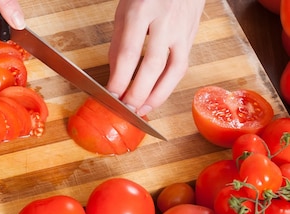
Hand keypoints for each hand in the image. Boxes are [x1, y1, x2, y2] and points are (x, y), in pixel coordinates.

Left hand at [106, 0, 204, 115]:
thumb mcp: (124, 11)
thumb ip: (119, 44)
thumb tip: (115, 77)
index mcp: (141, 11)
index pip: (129, 53)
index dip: (119, 79)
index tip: (111, 96)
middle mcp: (165, 20)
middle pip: (152, 65)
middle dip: (138, 92)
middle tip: (126, 109)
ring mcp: (183, 28)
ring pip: (174, 69)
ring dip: (158, 95)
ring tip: (143, 110)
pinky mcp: (193, 35)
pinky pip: (182, 65)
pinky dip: (169, 85)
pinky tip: (157, 96)